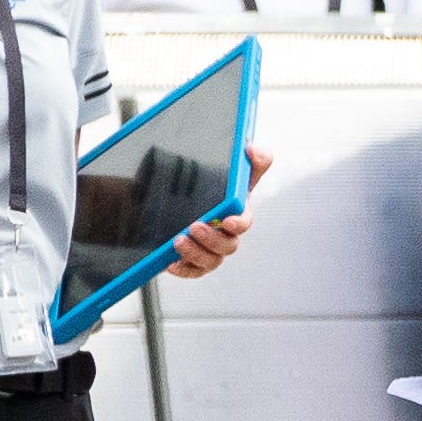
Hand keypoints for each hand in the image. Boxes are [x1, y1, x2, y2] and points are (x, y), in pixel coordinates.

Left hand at [167, 143, 268, 281]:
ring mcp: (210, 250)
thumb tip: (251, 149)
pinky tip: (170, 262)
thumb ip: (251, 158)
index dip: (238, 224)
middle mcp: (226, 236)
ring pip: (211, 262)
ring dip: (196, 253)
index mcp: (237, 214)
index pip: (244, 223)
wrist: (177, 197)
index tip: (227, 220)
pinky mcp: (194, 260)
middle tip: (194, 226)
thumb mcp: (232, 168)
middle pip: (227, 247)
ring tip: (178, 241)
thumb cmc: (212, 185)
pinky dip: (183, 270)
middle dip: (212, 239)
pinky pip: (193, 271)